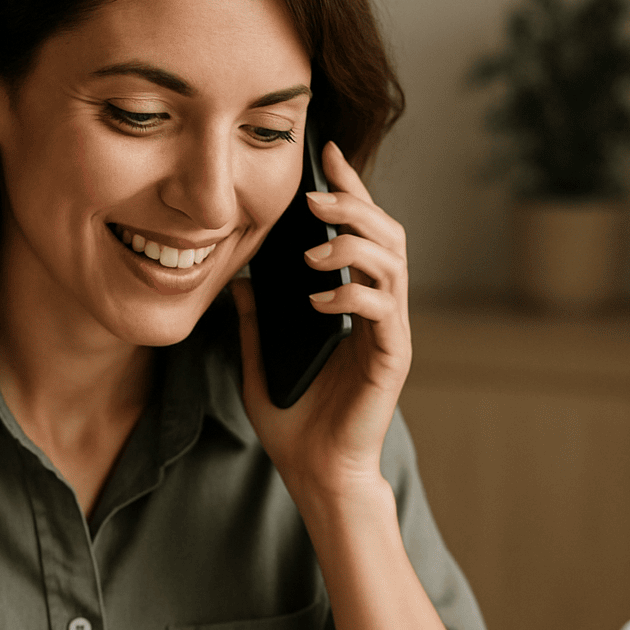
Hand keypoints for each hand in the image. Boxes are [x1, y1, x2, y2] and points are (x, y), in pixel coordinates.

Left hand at [231, 140, 410, 506]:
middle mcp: (379, 310)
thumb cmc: (295, 424)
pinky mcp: (392, 358)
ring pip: (393, 262)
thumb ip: (252, 321)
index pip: (359, 232)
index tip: (325, 155)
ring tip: (313, 249)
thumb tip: (236, 278)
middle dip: (354, 206)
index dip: (348, 191)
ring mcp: (389, 333)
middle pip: (386, 234)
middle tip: (315, 196)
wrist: (317, 474)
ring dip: (354, 245)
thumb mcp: (258, 362)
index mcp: (352, 304)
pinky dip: (353, 296)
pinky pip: (383, 311)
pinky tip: (319, 300)